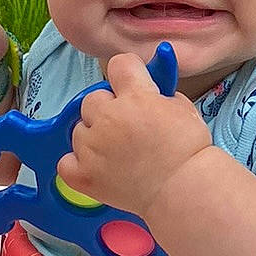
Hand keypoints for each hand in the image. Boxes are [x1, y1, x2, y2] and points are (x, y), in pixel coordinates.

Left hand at [58, 52, 210, 218]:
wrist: (185, 191)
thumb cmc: (189, 153)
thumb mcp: (183, 108)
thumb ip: (160, 94)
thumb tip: (148, 89)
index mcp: (136, 96)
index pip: (119, 64)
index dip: (126, 73)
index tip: (130, 83)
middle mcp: (109, 117)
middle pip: (92, 99)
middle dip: (106, 109)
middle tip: (125, 126)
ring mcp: (93, 146)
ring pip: (78, 129)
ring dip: (93, 137)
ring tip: (117, 153)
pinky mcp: (84, 174)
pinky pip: (66, 161)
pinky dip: (78, 165)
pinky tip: (98, 168)